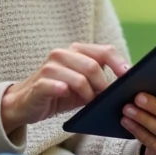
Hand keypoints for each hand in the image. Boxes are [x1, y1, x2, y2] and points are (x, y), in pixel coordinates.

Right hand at [1, 44, 128, 133]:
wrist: (26, 103)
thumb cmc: (58, 93)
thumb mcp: (83, 87)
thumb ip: (100, 84)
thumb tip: (125, 89)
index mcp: (76, 51)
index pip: (104, 51)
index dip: (119, 64)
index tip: (129, 77)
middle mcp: (62, 54)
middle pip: (93, 66)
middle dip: (103, 85)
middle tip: (104, 99)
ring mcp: (49, 67)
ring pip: (79, 78)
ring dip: (88, 94)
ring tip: (87, 102)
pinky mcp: (39, 83)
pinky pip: (56, 85)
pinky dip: (64, 91)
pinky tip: (65, 94)